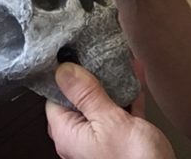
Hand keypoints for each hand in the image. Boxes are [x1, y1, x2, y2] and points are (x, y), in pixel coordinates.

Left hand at [46, 63, 174, 158]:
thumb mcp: (109, 121)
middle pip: (79, 99)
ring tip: (117, 57)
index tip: (71, 53)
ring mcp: (103, 139)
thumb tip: (63, 71)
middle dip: (90, 75)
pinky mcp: (124, 140)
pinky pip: (122, 111)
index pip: (55, 98)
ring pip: (102, 104)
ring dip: (112, 82)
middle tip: (95, 50)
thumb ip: (86, 95)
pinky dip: (128, 93)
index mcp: (68, 135)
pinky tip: (135, 74)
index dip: (63, 76)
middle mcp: (82, 138)